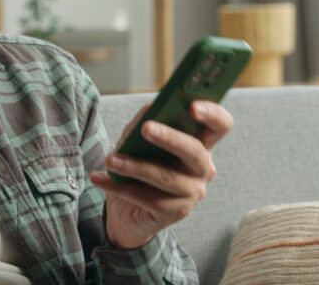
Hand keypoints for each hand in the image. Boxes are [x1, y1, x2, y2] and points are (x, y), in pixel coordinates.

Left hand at [90, 101, 231, 248]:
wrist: (126, 210)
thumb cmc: (137, 165)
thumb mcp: (137, 141)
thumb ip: (144, 122)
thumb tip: (149, 108)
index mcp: (199, 143)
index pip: (220, 125)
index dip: (212, 113)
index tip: (192, 107)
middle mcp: (203, 167)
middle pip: (195, 150)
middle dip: (170, 138)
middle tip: (146, 128)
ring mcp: (193, 192)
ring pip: (167, 177)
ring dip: (134, 166)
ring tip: (111, 160)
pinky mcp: (177, 212)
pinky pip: (148, 199)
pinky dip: (120, 187)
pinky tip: (99, 178)